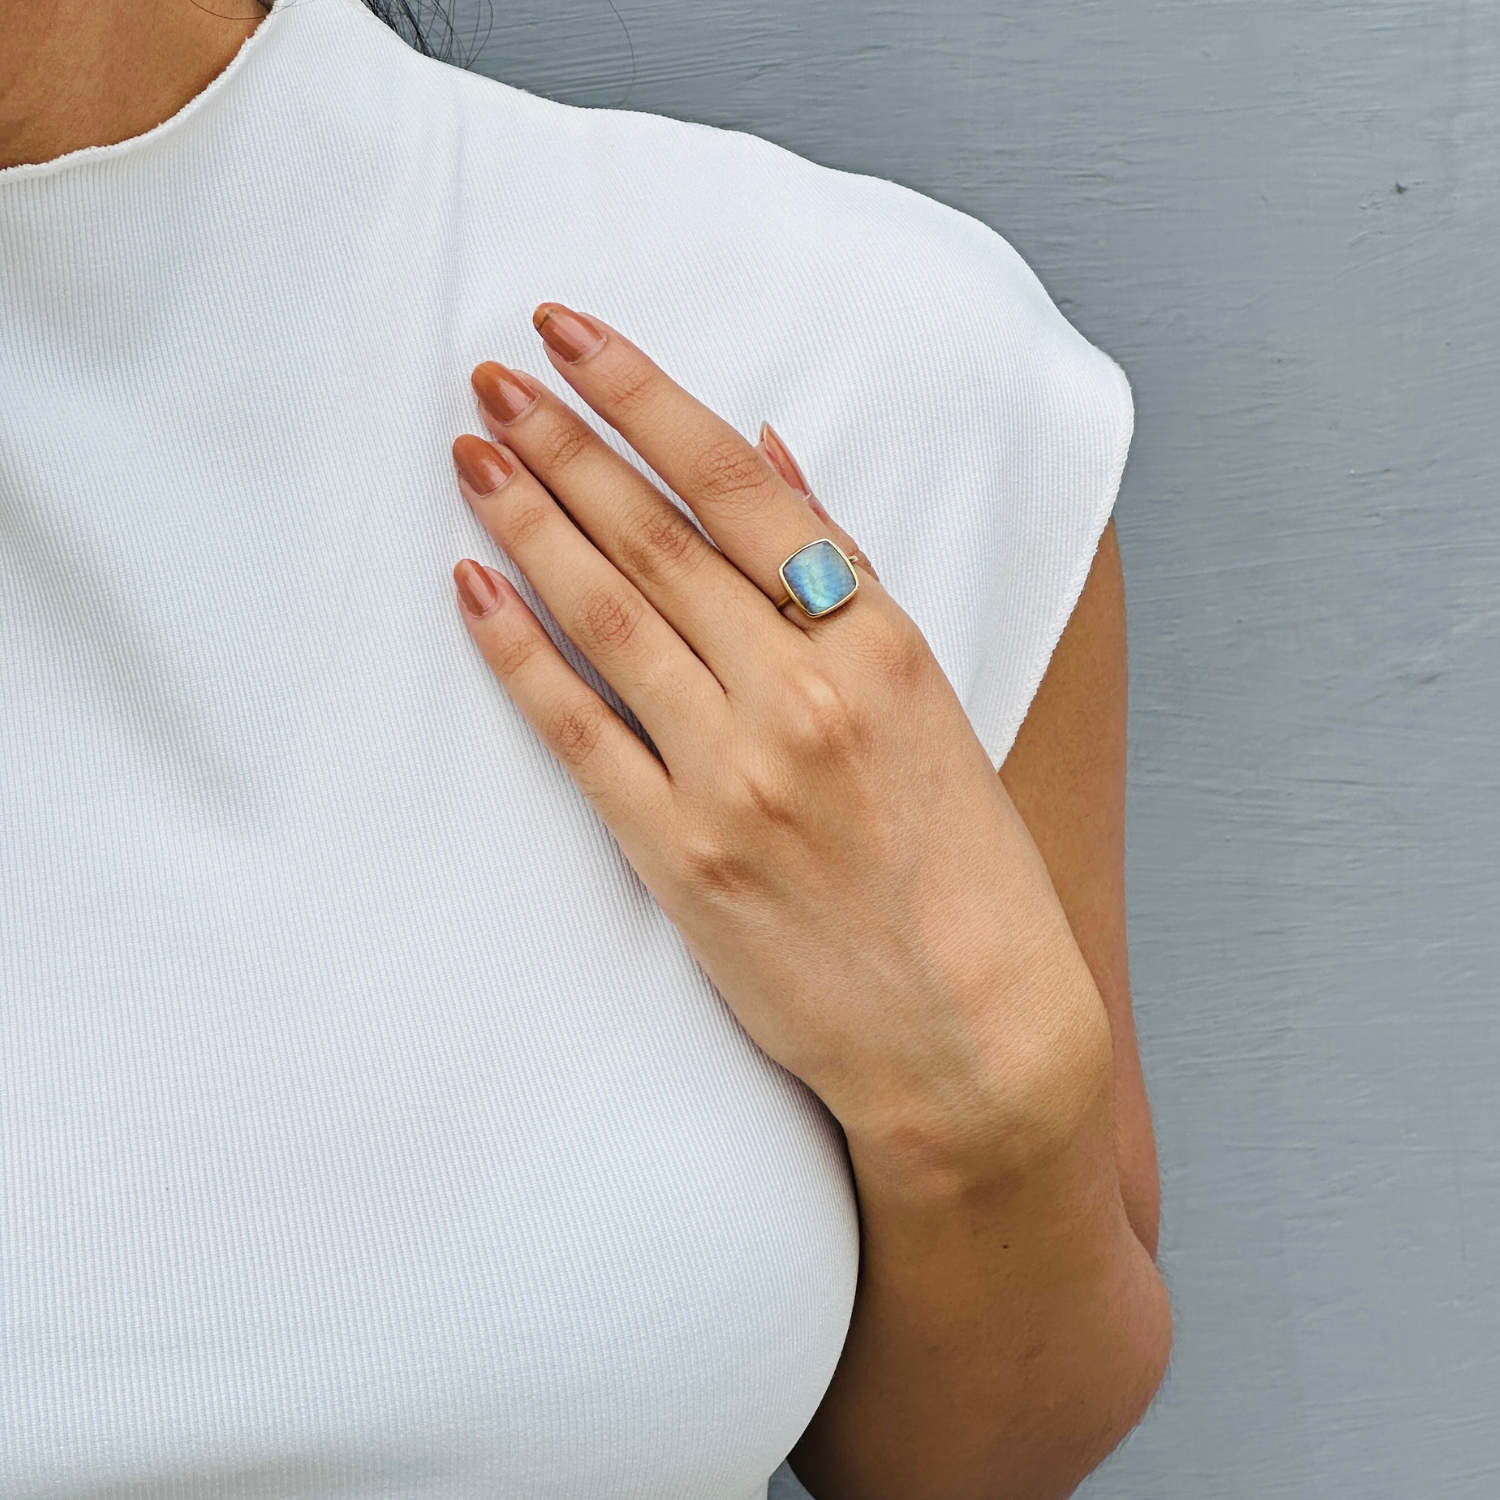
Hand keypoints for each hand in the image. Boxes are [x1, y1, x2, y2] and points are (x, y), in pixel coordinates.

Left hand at [450, 305, 1111, 1196]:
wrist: (970, 1037)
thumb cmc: (967, 871)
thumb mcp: (936, 706)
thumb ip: (849, 580)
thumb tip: (772, 460)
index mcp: (880, 645)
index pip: (739, 488)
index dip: (646, 401)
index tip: (576, 338)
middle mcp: (801, 697)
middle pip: (655, 538)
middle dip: (564, 443)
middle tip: (491, 377)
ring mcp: (733, 776)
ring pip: (606, 615)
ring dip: (529, 522)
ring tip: (471, 453)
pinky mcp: (678, 855)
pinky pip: (578, 731)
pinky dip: (517, 653)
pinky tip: (472, 586)